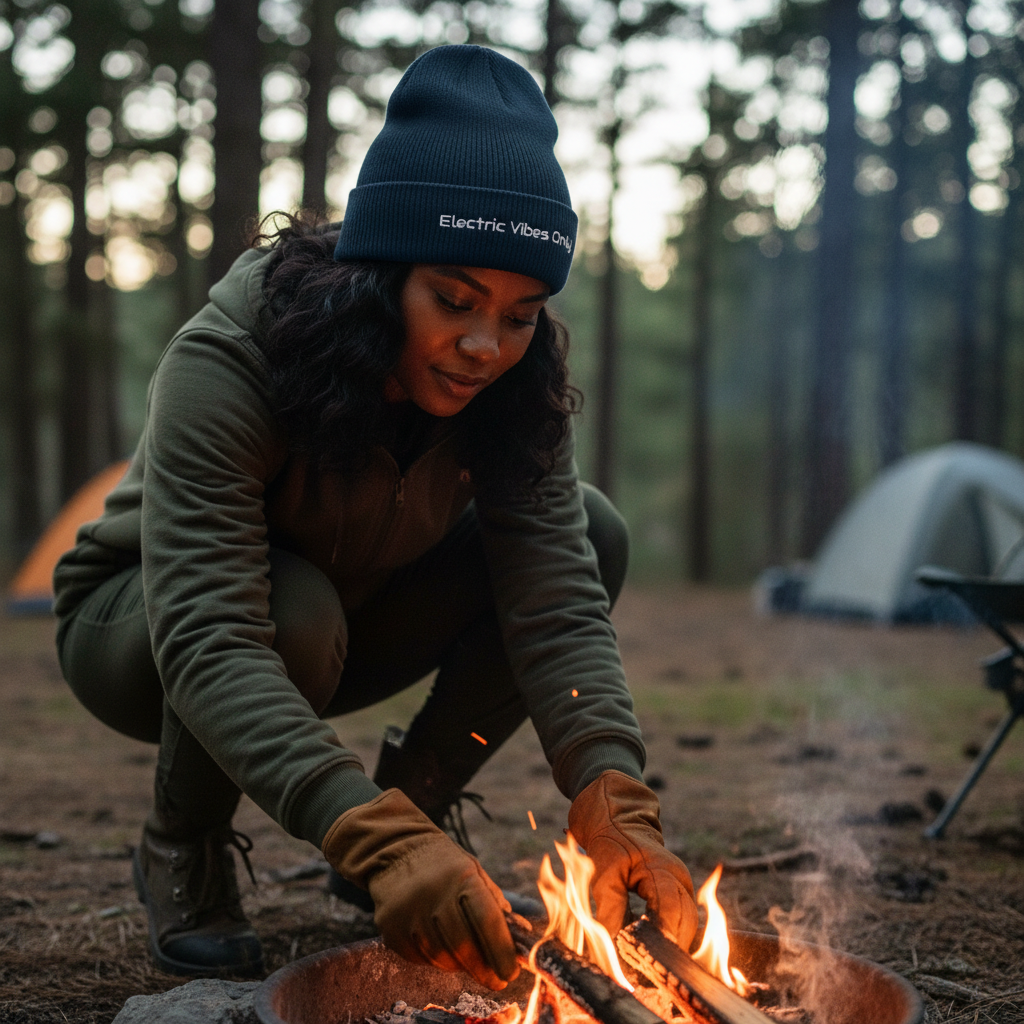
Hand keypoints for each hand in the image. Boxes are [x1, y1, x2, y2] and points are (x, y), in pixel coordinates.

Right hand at [322, 789, 518, 989]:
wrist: (394, 850)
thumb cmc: (442, 864)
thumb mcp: (473, 870)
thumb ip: (495, 902)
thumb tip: (521, 935)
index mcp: (460, 877)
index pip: (486, 921)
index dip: (501, 951)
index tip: (511, 972)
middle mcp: (433, 895)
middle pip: (463, 946)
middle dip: (484, 969)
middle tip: (497, 980)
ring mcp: (408, 914)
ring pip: (441, 958)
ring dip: (460, 965)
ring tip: (470, 961)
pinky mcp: (391, 929)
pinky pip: (419, 958)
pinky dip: (436, 960)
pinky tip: (442, 949)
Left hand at [568, 770, 698, 948]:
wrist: (619, 821)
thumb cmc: (611, 843)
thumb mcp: (604, 872)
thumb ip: (610, 908)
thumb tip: (613, 947)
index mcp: (662, 870)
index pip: (672, 911)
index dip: (664, 938)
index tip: (651, 962)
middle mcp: (680, 880)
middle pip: (687, 923)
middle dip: (671, 948)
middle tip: (650, 971)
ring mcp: (683, 887)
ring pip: (689, 925)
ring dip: (671, 944)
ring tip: (649, 963)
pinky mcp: (679, 894)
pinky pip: (682, 921)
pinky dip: (670, 936)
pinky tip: (653, 950)